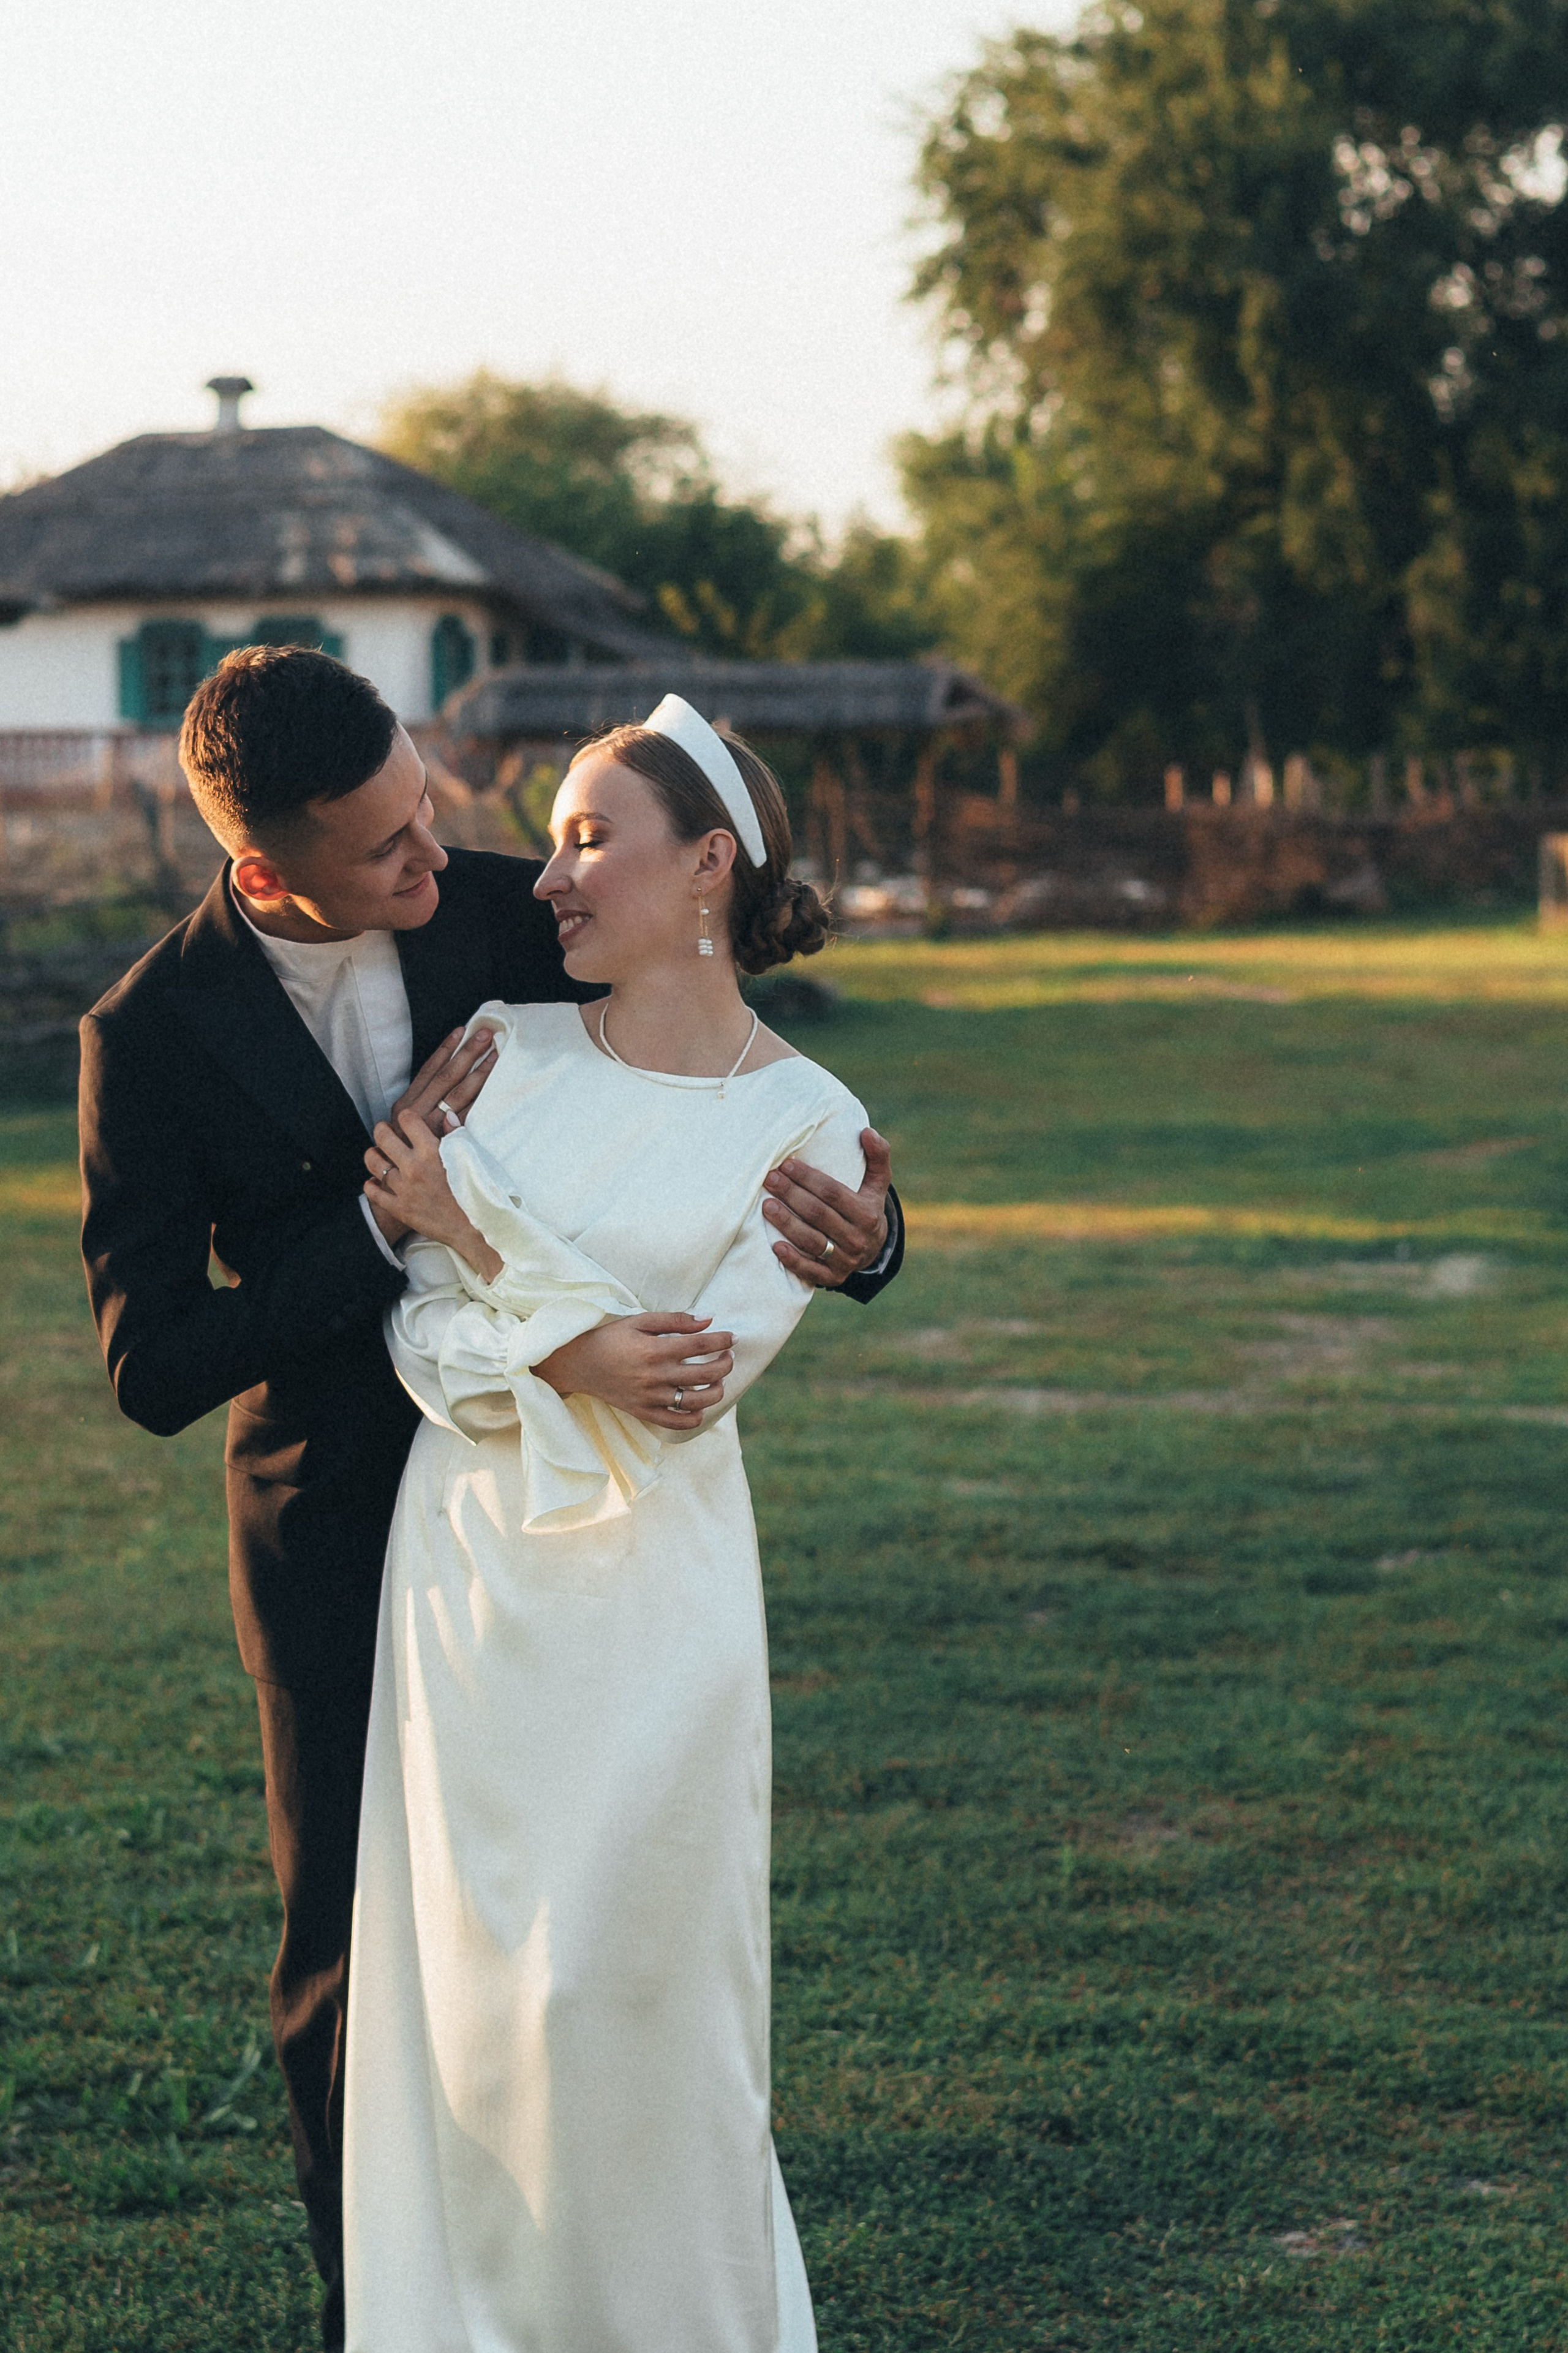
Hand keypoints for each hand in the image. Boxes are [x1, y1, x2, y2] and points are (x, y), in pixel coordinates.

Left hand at [364, 1120, 501, 1280]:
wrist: (478, 1227)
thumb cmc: (480, 1191)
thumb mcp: (473, 1157)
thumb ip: (457, 1135)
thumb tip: (447, 1116)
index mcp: (432, 1151)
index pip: (408, 1120)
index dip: (406, 1116)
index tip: (407, 1120)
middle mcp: (414, 1168)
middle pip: (383, 1138)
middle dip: (381, 1130)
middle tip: (383, 1130)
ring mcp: (405, 1189)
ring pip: (374, 1164)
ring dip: (372, 1155)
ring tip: (376, 1153)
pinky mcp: (400, 1209)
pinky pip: (375, 1193)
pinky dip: (371, 1185)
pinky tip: (373, 1181)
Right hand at [390, 1024, 497, 1144]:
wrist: (394, 1187)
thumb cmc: (403, 1150)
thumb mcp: (406, 1123)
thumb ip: (423, 1102)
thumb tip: (449, 1074)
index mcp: (407, 1103)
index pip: (429, 1069)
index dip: (446, 1049)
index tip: (461, 1030)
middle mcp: (417, 1112)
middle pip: (447, 1076)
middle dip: (467, 1054)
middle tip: (486, 1034)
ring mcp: (431, 1128)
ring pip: (459, 1094)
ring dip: (478, 1072)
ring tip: (495, 1054)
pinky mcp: (444, 1142)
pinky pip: (466, 1118)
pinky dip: (480, 1101)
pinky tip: (494, 1089)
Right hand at [532, 1312, 734, 1429]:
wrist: (579, 1363)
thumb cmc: (611, 1338)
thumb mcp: (640, 1321)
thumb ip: (675, 1320)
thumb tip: (709, 1319)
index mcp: (654, 1350)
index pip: (701, 1346)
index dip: (722, 1340)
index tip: (732, 1337)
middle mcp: (655, 1376)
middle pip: (705, 1374)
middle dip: (725, 1364)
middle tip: (728, 1356)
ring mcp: (650, 1397)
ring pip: (697, 1401)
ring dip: (716, 1391)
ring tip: (718, 1380)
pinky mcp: (644, 1412)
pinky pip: (677, 1422)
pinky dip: (695, 1417)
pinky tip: (701, 1406)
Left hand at [762, 1127, 891, 1288]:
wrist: (872, 1249)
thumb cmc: (866, 1206)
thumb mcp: (877, 1183)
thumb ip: (877, 1156)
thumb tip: (867, 1132)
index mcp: (868, 1214)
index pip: (833, 1193)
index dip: (808, 1178)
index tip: (786, 1164)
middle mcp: (858, 1239)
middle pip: (818, 1214)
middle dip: (791, 1195)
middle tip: (769, 1179)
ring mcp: (845, 1261)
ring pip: (812, 1241)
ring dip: (786, 1223)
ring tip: (766, 1205)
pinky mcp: (832, 1278)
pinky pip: (810, 1270)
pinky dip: (792, 1260)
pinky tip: (775, 1246)